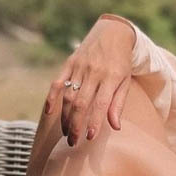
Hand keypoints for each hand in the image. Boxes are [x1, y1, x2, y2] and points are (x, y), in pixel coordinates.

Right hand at [44, 15, 135, 145]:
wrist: (113, 33)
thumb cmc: (122, 62)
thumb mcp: (126, 81)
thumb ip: (118, 103)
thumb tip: (115, 127)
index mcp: (111, 77)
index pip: (100, 104)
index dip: (94, 122)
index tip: (89, 137)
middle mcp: (94, 72)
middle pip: (81, 104)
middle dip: (76, 125)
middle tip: (74, 142)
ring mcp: (80, 67)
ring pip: (69, 96)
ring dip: (65, 117)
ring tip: (66, 132)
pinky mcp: (69, 63)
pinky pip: (57, 82)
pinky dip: (52, 97)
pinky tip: (49, 113)